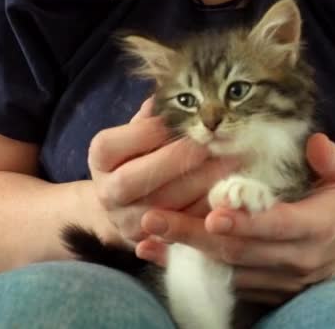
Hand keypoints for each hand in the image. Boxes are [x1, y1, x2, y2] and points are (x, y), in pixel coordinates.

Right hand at [86, 96, 239, 244]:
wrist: (129, 203)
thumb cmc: (141, 154)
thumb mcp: (140, 130)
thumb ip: (153, 115)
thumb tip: (169, 93)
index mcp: (100, 157)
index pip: (116, 143)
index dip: (152, 131)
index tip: (186, 117)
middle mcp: (108, 192)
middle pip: (137, 179)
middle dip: (179, 158)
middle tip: (214, 141)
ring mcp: (129, 221)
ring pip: (164, 205)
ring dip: (203, 182)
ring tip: (234, 160)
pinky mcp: (155, 240)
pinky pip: (185, 226)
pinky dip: (210, 207)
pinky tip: (234, 188)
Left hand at [138, 133, 334, 303]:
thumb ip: (331, 159)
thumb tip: (315, 142)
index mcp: (317, 227)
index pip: (278, 226)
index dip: (246, 222)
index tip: (213, 214)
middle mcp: (297, 259)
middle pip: (240, 251)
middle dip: (194, 236)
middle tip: (154, 219)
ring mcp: (279, 279)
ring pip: (227, 270)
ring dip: (185, 254)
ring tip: (147, 235)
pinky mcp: (265, 289)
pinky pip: (224, 283)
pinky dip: (191, 269)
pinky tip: (160, 254)